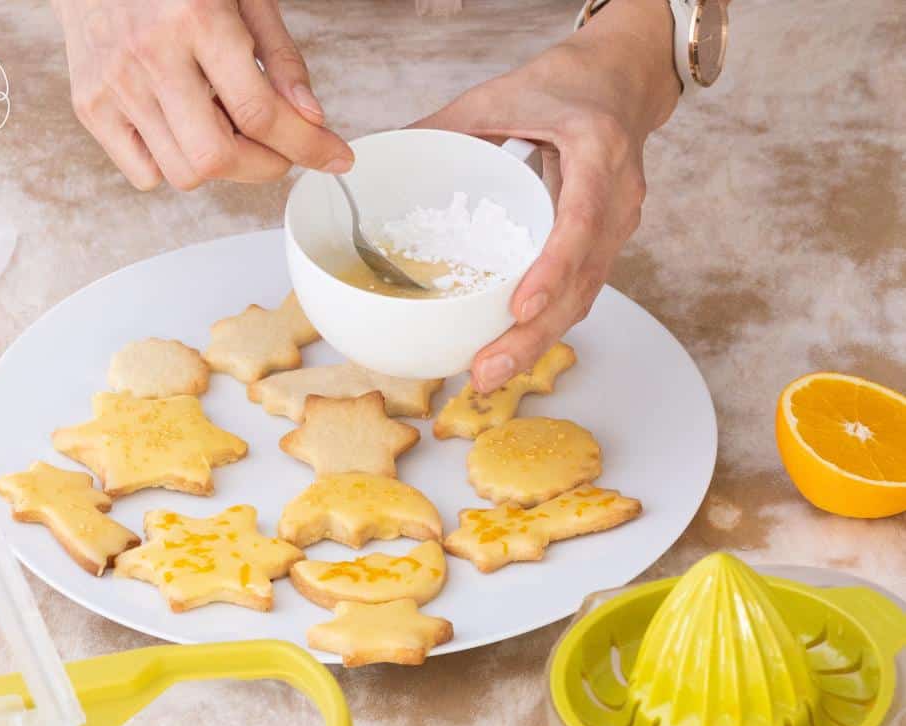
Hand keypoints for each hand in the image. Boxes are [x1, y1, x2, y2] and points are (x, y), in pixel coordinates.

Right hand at [52, 0, 353, 189]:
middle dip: (265, 166)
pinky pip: (145, 174)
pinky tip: (184, 129)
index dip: (308, 146)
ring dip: (221, 168)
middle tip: (279, 149)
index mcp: (196, 19)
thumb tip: (310, 119)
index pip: (261, 112)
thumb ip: (280, 57)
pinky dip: (175, 166)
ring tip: (226, 127)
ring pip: (183, 174)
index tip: (334, 158)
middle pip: (218, 157)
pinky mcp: (90, 106)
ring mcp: (114, 85)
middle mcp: (150, 55)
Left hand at [414, 0, 680, 391]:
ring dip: (538, 342)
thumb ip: (444, 126)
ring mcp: (618, 226)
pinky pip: (580, 292)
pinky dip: (548, 324)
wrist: (622, 79)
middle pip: (583, 281)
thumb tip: (375, 154)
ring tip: (490, 374)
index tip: (520, 308)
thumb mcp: (500, 94)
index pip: (580, 220)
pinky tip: (512, 349)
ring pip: (584, 297)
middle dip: (536, 335)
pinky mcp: (606, 244)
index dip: (553, 270)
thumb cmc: (565, 85)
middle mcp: (618, 197)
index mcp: (598, 152)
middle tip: (487, 370)